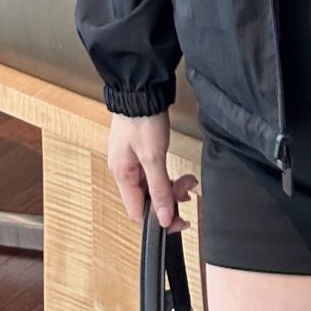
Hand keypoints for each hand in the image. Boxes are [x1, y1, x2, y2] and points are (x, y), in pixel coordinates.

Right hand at [107, 110, 198, 232]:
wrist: (142, 89)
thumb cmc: (142, 119)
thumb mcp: (153, 157)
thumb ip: (159, 189)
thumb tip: (163, 219)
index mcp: (122, 175)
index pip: (137, 212)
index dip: (158, 220)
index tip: (178, 221)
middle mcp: (124, 170)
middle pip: (147, 199)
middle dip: (169, 199)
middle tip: (187, 193)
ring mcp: (132, 160)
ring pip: (152, 186)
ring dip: (171, 187)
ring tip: (188, 181)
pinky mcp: (141, 150)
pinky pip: (154, 173)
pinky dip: (168, 176)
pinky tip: (180, 175)